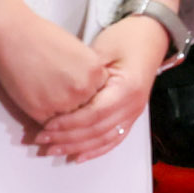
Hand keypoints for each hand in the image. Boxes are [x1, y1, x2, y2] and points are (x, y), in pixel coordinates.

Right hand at [0, 0, 106, 128]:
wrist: (14, 35)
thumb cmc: (44, 38)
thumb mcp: (79, 52)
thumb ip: (88, 74)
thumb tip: (91, 91)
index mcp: (95, 72)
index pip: (101, 95)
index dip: (90, 96)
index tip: (82, 94)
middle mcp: (82, 89)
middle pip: (86, 109)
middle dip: (78, 108)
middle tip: (64, 101)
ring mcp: (61, 102)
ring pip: (68, 120)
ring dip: (63, 117)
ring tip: (52, 104)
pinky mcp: (40, 111)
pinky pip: (49, 124)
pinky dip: (46, 120)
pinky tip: (41, 105)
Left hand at [31, 10, 172, 162]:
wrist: (151, 36)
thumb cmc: (127, 38)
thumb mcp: (103, 48)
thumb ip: (85, 73)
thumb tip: (62, 95)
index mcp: (127, 88)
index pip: (95, 114)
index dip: (70, 123)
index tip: (47, 126)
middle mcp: (134, 105)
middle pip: (97, 130)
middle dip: (68, 138)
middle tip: (42, 141)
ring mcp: (134, 112)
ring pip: (104, 139)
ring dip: (78, 147)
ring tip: (53, 150)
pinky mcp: (131, 114)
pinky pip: (114, 139)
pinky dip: (96, 150)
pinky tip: (78, 156)